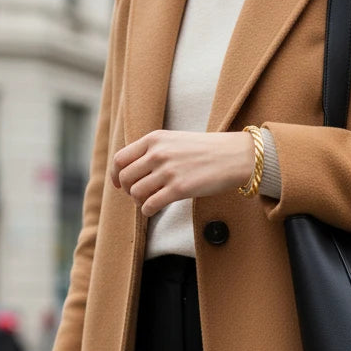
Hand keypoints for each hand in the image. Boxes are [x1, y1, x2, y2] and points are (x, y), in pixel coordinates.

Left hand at [111, 129, 255, 216]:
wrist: (234, 156)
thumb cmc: (206, 150)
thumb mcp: (175, 140)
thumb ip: (154, 150)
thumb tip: (133, 170)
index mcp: (154, 139)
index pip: (120, 159)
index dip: (117, 175)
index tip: (120, 184)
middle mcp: (158, 153)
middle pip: (125, 178)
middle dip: (128, 191)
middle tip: (138, 196)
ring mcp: (168, 171)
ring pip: (136, 193)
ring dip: (139, 202)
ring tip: (149, 202)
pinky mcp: (179, 189)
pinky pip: (150, 205)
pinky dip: (147, 211)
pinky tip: (153, 210)